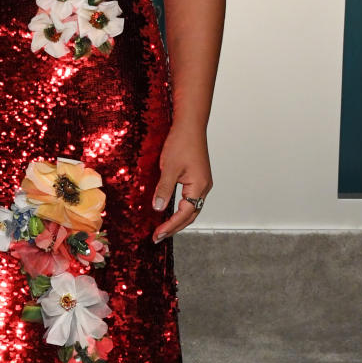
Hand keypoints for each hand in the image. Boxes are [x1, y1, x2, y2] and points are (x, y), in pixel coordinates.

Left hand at [151, 120, 211, 241]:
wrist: (190, 124)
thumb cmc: (181, 142)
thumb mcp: (169, 167)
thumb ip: (164, 189)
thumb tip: (158, 208)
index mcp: (199, 186)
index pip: (184, 213)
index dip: (170, 226)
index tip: (157, 235)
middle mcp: (204, 187)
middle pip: (190, 215)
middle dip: (174, 227)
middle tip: (158, 237)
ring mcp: (202, 182)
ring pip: (191, 208)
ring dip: (178, 220)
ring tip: (164, 229)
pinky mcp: (197, 178)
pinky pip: (190, 199)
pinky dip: (180, 209)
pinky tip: (170, 211)